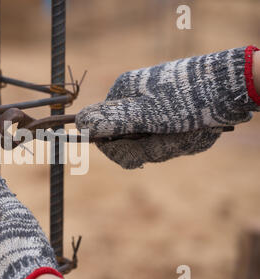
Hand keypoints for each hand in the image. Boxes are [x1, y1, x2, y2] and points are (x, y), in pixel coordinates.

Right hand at [76, 46, 259, 168]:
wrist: (233, 89)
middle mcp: (135, 101)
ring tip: (190, 132)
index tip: (139, 157)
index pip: (103, 134)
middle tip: (174, 139)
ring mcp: (154, 109)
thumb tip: (77, 122)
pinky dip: (182, 141)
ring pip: (151, 143)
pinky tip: (196, 131)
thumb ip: (114, 120)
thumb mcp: (149, 114)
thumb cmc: (189, 99)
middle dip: (152, 148)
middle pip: (129, 142)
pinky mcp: (172, 115)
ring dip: (171, 145)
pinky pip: (168, 139)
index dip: (119, 151)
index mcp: (122, 95)